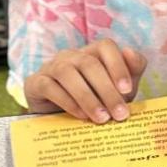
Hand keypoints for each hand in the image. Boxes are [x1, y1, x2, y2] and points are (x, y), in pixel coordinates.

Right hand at [23, 40, 145, 121]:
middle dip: (107, 90)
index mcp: (93, 53)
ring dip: (87, 97)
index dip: (118, 65)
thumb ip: (131, 71)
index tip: (127, 89)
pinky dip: (67, 101)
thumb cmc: (95, 100)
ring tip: (101, 118)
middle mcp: (71, 56)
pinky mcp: (35, 83)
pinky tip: (81, 116)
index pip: (106, 46)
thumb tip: (131, 53)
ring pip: (67, 73)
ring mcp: (51, 67)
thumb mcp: (118, 90)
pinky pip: (49, 87)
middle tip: (119, 114)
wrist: (61, 119)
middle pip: (89, 63)